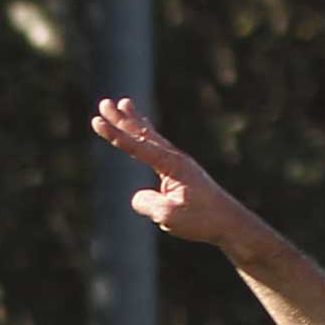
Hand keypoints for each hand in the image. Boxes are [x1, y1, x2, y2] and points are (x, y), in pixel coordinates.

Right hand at [90, 97, 260, 250]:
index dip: (114, 134)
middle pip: (143, 133)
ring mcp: (180, 163)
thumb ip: (147, 203)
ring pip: (152, 136)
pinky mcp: (182, 171)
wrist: (229, 221)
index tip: (95, 121)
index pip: (136, 146)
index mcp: (171, 164)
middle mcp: (175, 158)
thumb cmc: (202, 219)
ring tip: (124, 103)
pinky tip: (145, 131)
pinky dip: (148, 135)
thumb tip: (138, 197)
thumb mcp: (168, 215)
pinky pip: (159, 147)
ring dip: (135, 121)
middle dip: (122, 119)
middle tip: (104, 103)